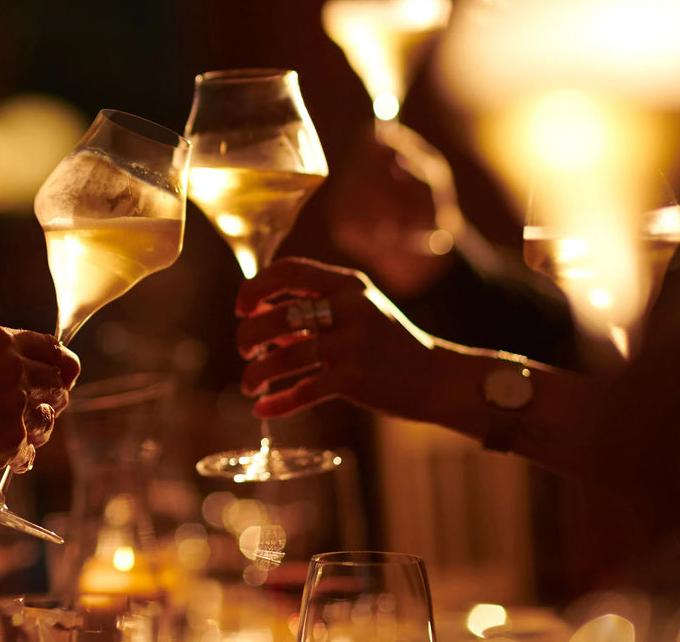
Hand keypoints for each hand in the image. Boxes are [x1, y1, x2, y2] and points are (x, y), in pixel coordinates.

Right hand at [0, 325, 78, 478]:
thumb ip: (4, 362)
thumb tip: (58, 375)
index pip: (53, 349)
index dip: (61, 367)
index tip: (59, 379)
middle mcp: (13, 367)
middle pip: (56, 385)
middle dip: (46, 401)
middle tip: (20, 415)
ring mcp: (15, 404)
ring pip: (48, 421)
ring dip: (33, 432)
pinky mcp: (12, 439)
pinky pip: (29, 451)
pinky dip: (14, 458)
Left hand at [235, 257, 435, 419]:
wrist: (437, 379)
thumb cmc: (390, 345)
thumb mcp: (360, 312)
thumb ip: (317, 308)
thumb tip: (261, 315)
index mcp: (348, 285)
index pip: (290, 271)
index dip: (257, 287)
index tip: (243, 308)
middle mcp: (350, 309)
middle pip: (278, 316)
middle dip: (249, 334)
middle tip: (245, 349)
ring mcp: (352, 344)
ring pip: (285, 355)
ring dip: (257, 372)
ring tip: (249, 384)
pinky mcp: (354, 379)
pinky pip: (303, 391)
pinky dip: (278, 403)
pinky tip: (262, 409)